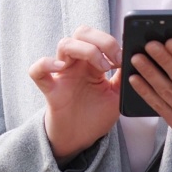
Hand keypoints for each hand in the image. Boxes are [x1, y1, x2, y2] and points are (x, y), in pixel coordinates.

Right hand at [28, 26, 121, 163]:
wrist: (81, 139)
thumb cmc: (97, 115)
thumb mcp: (117, 95)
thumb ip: (124, 77)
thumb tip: (134, 59)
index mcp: (92, 63)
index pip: (97, 37)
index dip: (111, 42)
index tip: (124, 58)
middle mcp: (76, 64)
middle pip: (81, 33)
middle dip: (100, 40)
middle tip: (114, 60)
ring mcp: (62, 74)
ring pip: (65, 44)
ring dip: (86, 50)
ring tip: (102, 68)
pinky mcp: (50, 89)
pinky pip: (37, 70)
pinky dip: (45, 64)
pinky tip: (60, 68)